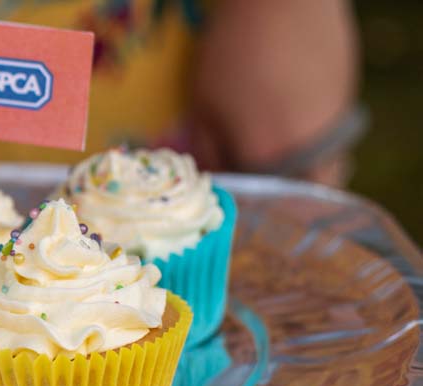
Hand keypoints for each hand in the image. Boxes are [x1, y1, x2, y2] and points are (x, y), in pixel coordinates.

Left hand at [190, 0, 357, 185]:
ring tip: (277, 158)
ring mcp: (334, 131)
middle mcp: (308, 154)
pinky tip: (295, 126)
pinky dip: (318, 148)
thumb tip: (212, 178)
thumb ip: (208, 149)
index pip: (254, 200)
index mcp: (266, 157)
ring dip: (304, 175)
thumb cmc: (233, 51)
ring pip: (325, 173)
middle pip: (297, 195)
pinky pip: (335, 145)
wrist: (283, 3)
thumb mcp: (203, 103)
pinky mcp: (348, 107)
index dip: (240, 198)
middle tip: (255, 182)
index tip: (227, 190)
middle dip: (277, 195)